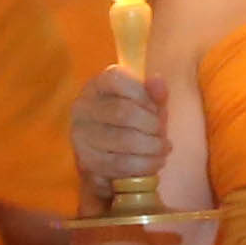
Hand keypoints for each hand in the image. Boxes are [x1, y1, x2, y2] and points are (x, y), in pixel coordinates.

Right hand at [65, 66, 165, 203]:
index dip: (143, 94)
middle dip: (152, 124)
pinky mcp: (88, 160)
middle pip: (124, 112)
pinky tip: (156, 162)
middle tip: (162, 132)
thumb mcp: (146, 101)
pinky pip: (121, 163)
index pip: (117, 80)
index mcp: (98, 85)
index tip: (156, 108)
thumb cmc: (133, 118)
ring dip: (152, 147)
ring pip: (124, 140)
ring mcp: (82, 134)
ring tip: (163, 148)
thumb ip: (154, 91)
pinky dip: (145, 164)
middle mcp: (83, 106)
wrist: (112, 151)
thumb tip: (158, 81)